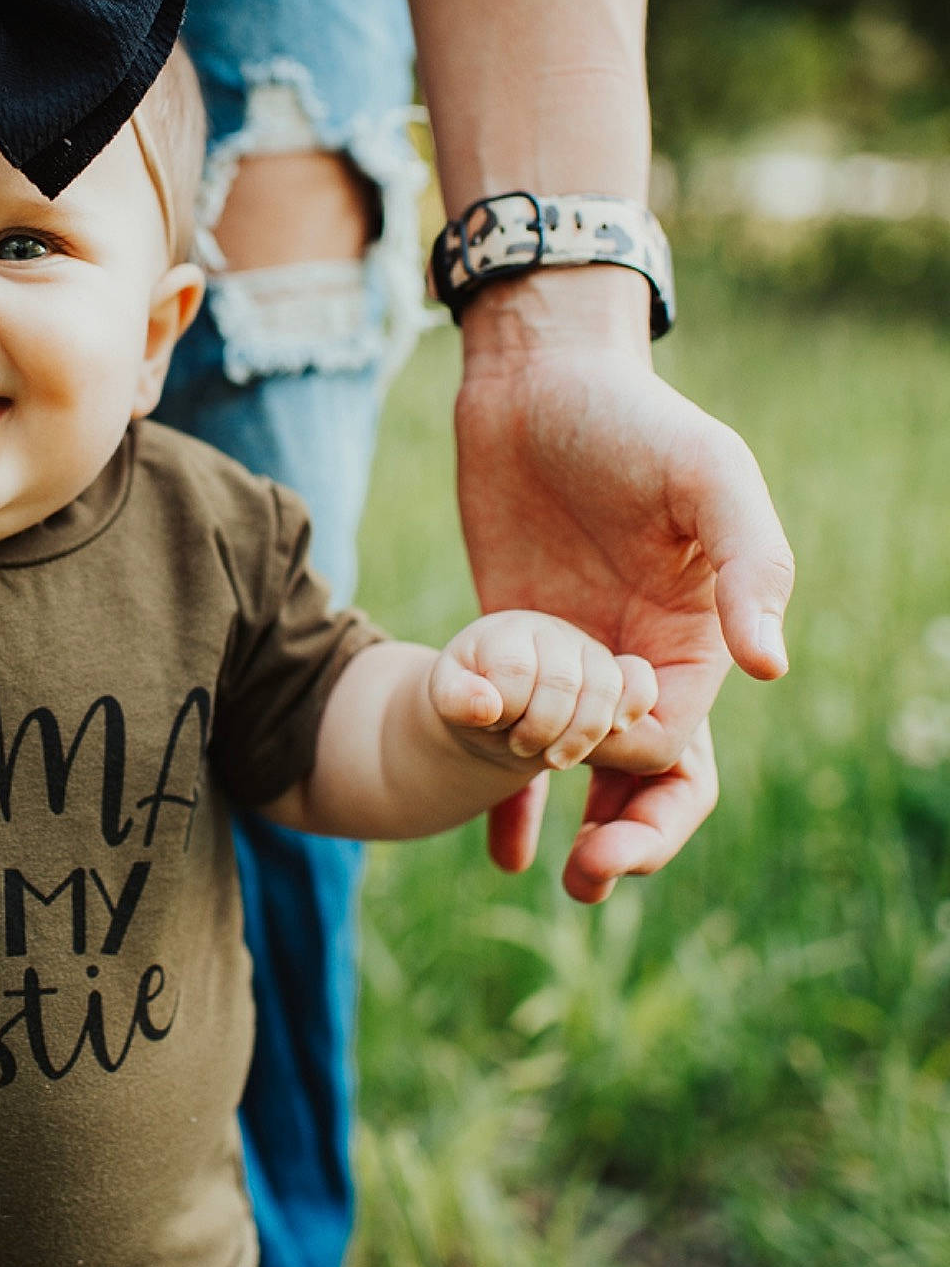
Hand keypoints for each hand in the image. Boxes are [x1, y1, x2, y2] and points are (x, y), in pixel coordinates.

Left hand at [431, 610, 657, 772]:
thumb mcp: (447, 700)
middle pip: (560, 683)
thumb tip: (487, 706)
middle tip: (519, 746)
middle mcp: (553, 633)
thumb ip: (457, 699)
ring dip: (579, 735)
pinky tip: (616, 730)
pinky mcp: (617, 674)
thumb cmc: (472, 700)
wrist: (498, 709)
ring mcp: (589, 652)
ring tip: (552, 759)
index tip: (493, 725)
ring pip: (602, 689)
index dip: (506, 710)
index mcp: (507, 633)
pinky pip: (640, 682)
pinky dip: (633, 706)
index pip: (514, 671)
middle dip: (539, 728)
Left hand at [456, 269, 794, 897]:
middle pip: (647, 780)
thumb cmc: (629, 420)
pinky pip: (513, 738)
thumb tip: (771, 664)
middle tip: (591, 878)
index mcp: (695, 640)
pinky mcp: (511, 650)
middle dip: (630, 836)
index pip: (679, 742)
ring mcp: (573, 663)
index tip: (592, 757)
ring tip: (552, 881)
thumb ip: (747, 561)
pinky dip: (508, 794)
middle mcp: (639, 663)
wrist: (533, 384)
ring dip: (576, 830)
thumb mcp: (704, 476)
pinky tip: (495, 845)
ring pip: (582, 773)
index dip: (642, 770)